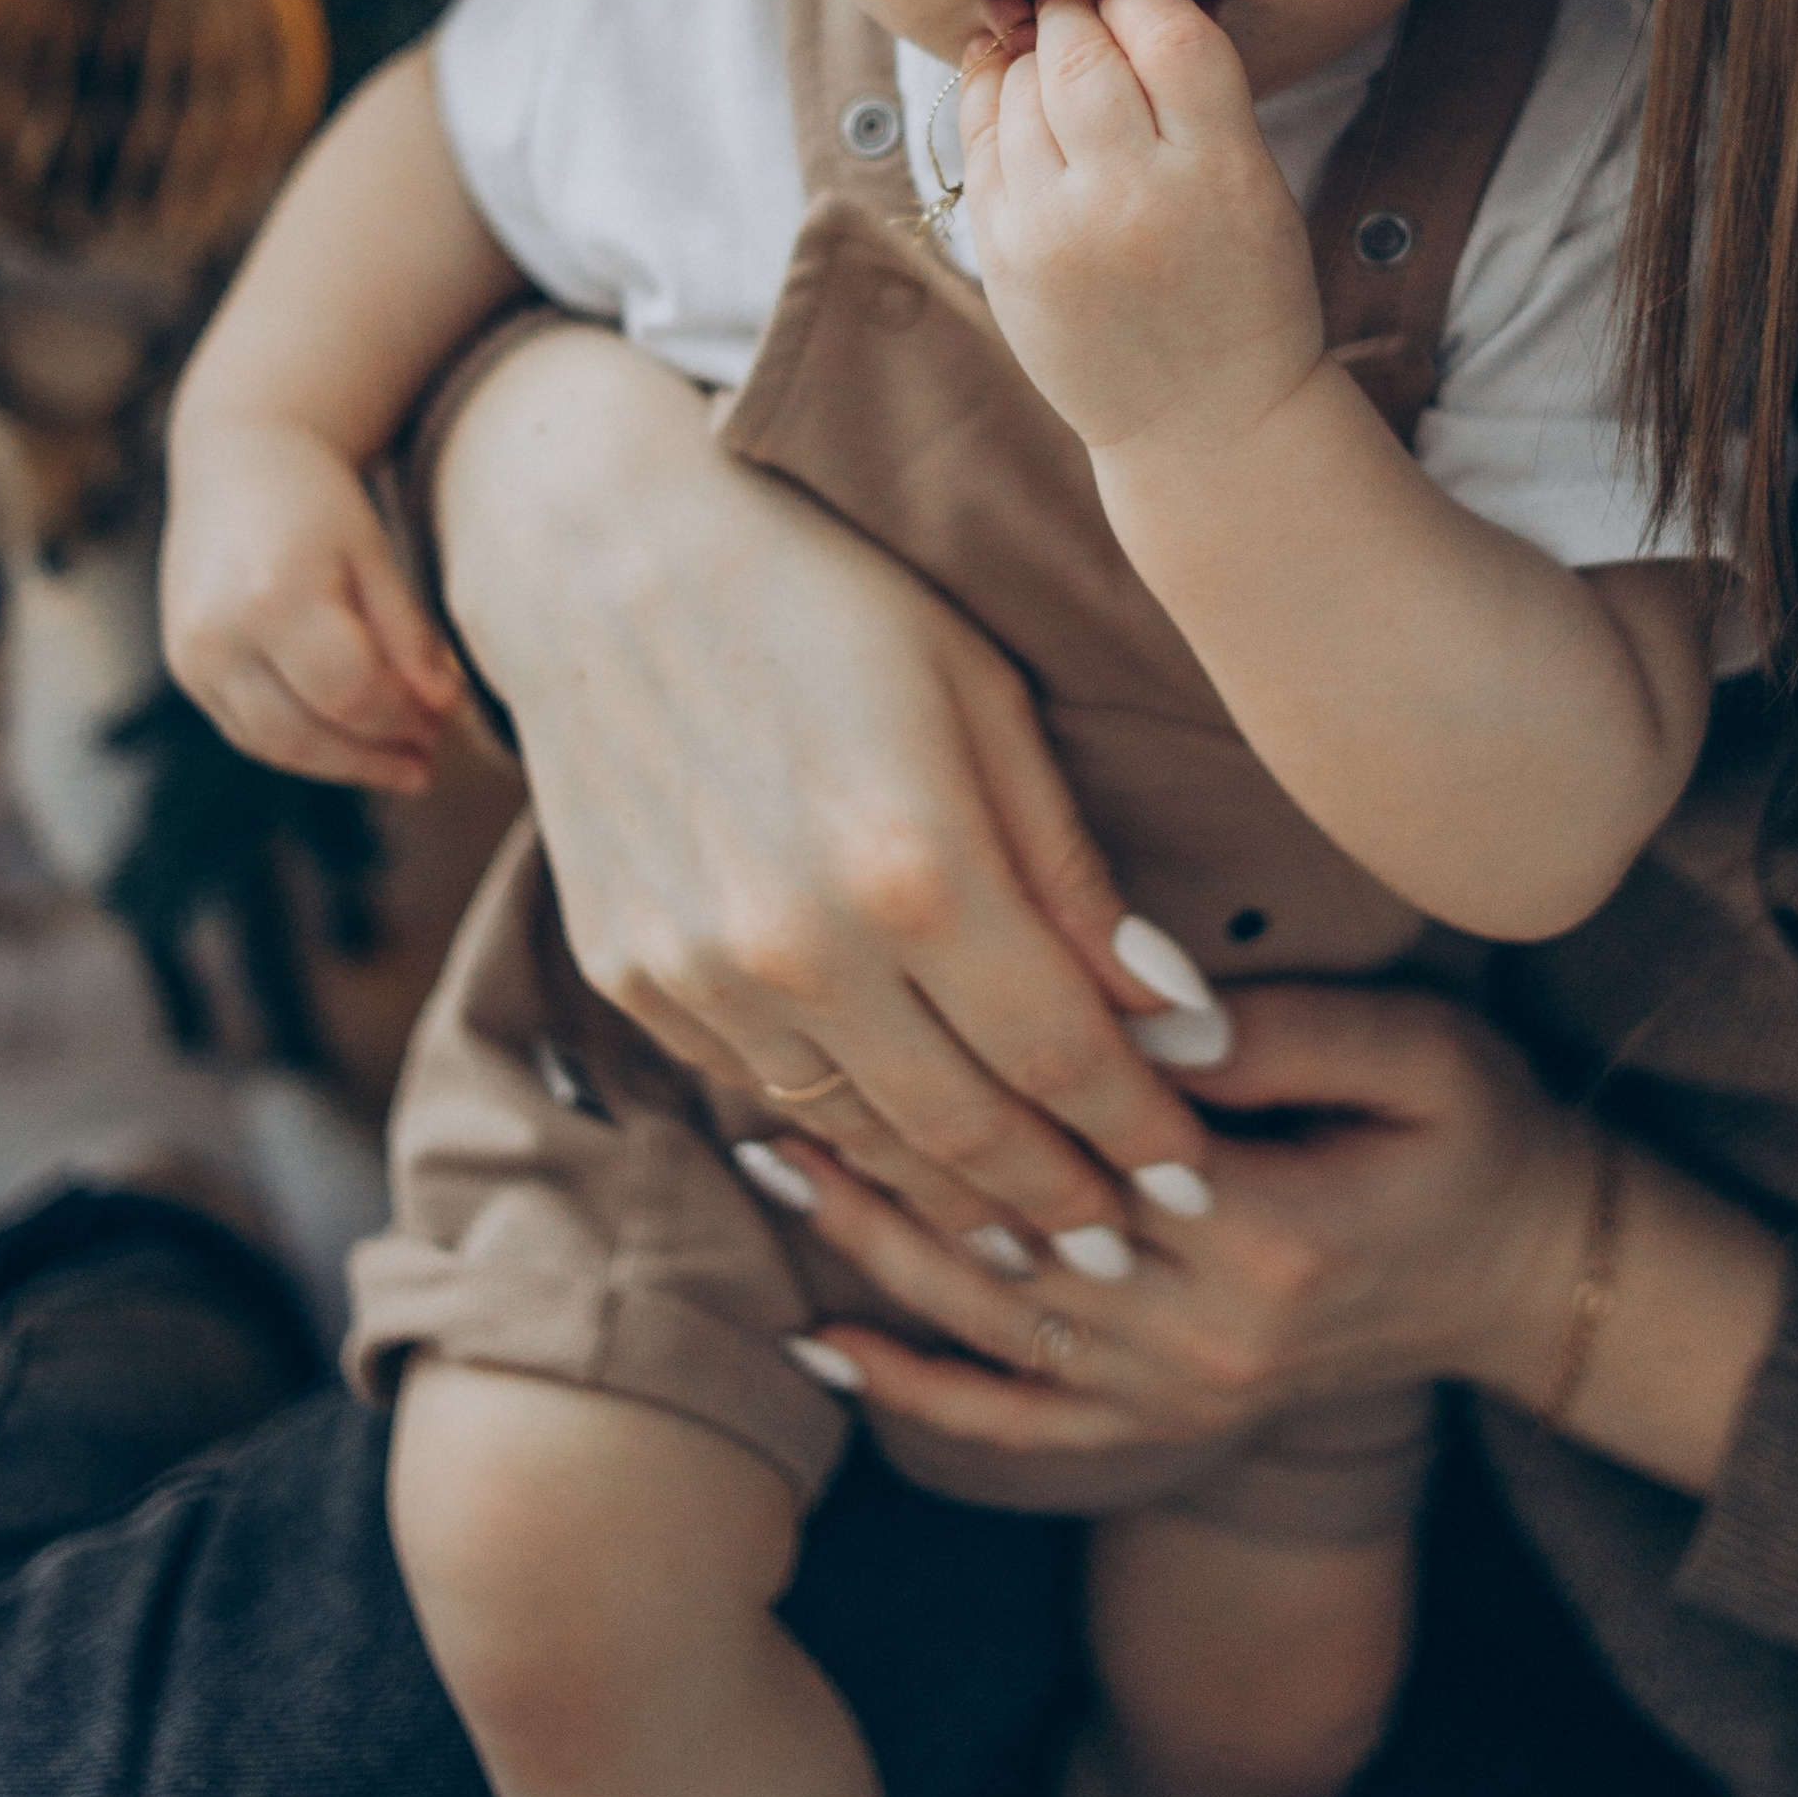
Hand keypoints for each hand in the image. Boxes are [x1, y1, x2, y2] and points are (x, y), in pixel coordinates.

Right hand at [161, 414, 465, 791]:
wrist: (236, 461)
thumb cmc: (318, 501)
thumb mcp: (374, 554)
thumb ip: (407, 634)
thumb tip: (445, 709)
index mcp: (276, 595)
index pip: (351, 693)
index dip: (403, 719)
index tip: (446, 722)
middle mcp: (221, 634)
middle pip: (306, 734)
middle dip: (373, 756)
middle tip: (427, 762)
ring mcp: (193, 655)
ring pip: (272, 745)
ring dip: (339, 764)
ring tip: (398, 761)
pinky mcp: (184, 667)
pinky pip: (246, 729)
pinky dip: (301, 745)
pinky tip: (347, 740)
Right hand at [430, 320, 1239, 1262]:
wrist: (601, 559)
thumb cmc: (829, 598)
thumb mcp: (984, 697)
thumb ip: (1069, 869)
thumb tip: (1171, 1008)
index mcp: (916, 867)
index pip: (1062, 1057)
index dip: (1140, 1129)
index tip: (1195, 1168)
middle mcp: (801, 948)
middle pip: (965, 1132)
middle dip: (1061, 1199)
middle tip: (1130, 1238)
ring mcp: (701, 976)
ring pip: (860, 1137)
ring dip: (955, 1190)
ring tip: (1032, 1215)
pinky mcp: (632, 980)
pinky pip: (764, 1091)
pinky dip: (845, 1131)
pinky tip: (903, 1137)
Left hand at [750, 986, 1594, 1457]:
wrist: (1533, 1278)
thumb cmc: (1479, 1131)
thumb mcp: (1416, 1048)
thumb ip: (1278, 1031)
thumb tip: (1134, 1013)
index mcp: (1269, 1229)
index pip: (1085, 1146)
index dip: (973, 1080)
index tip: (869, 1004)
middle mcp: (1209, 1334)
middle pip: (1008, 1245)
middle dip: (881, 1166)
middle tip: (764, 1082)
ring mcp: (1184, 1395)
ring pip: (993, 1331)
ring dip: (873, 1256)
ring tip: (773, 1168)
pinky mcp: (1170, 1421)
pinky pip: (1022, 1425)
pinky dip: (919, 1397)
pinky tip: (827, 1353)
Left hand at [957, 0, 1323, 456]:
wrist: (1205, 422)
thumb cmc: (1242, 286)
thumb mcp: (1256, 182)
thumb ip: (1195, 93)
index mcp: (1220, 170)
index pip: (1168, 30)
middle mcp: (1133, 198)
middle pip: (1081, 50)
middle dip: (1074, 9)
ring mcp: (1057, 230)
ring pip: (1019, 88)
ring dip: (1030, 52)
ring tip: (1049, 45)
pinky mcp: (1006, 256)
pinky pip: (982, 142)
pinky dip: (991, 97)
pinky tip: (1006, 78)